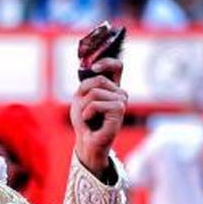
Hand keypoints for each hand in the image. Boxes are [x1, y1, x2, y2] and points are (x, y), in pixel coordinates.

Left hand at [70, 51, 127, 174]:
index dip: (107, 62)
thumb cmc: (84, 121)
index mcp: (113, 88)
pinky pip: (96, 104)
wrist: (86, 141)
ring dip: (84, 106)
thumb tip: (93, 69)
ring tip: (89, 117)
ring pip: (95, 92)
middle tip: (86, 110)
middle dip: (84, 94)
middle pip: (98, 79)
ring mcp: (121, 101)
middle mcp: (120, 93)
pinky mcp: (119, 111)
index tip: (94, 68)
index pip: (117, 66)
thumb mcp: (81, 97)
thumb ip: (87, 83)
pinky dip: (87, 112)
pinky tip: (91, 121)